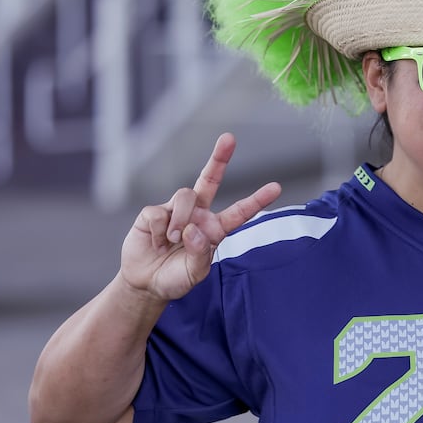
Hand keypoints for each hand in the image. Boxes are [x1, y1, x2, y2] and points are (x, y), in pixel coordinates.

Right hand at [119, 133, 281, 301]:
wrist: (145, 284)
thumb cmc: (175, 278)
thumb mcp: (195, 274)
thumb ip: (199, 254)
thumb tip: (194, 229)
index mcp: (215, 229)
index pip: (239, 212)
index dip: (257, 200)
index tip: (277, 187)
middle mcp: (198, 214)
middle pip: (210, 179)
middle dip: (219, 158)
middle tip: (229, 138)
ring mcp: (176, 211)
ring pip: (185, 195)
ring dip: (180, 220)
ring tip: (173, 240)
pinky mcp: (153, 213)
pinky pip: (158, 212)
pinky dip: (157, 231)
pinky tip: (156, 242)